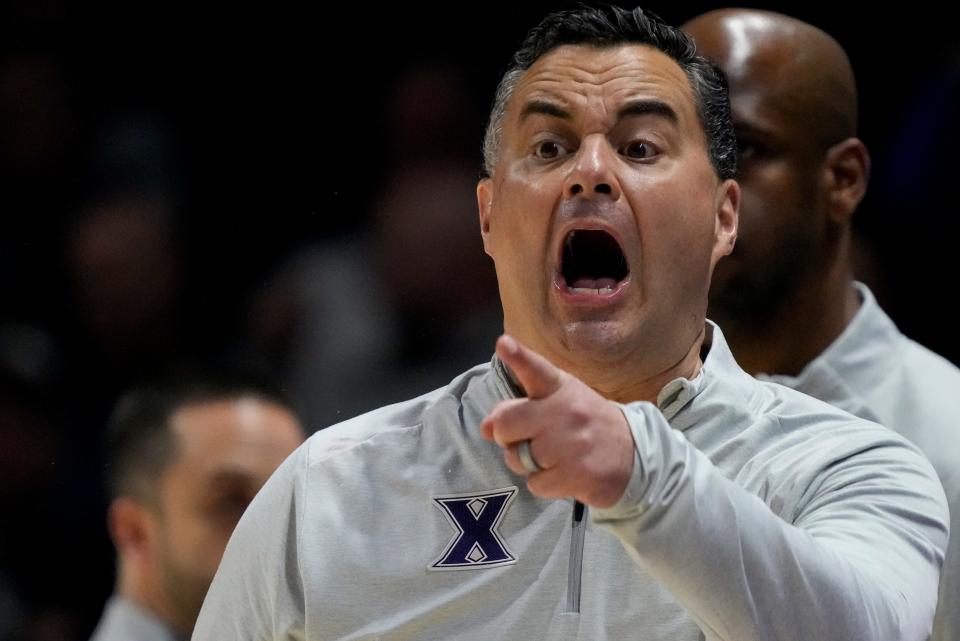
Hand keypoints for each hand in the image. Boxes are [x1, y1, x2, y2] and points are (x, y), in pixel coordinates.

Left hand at [480, 335, 634, 507]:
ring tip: (552, 458)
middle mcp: (566, 411)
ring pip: (518, 459)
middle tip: (526, 439)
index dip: (518, 357)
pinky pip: (535, 484)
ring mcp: (573, 443)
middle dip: (507, 436)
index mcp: (559, 387)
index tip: (503, 344)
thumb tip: (486, 428)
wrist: (634, 454)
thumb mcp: (557, 404)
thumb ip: (519, 410)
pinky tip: (563, 474)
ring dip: (528, 464)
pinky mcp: (578, 473)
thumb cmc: (585, 423)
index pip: (535, 369)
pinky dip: (544, 484)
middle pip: (506, 424)